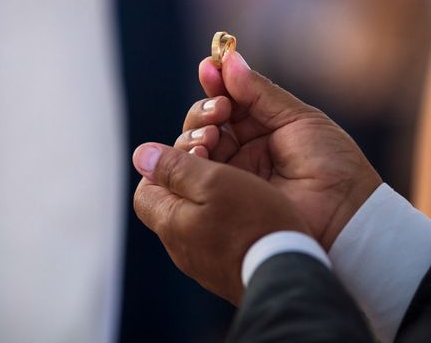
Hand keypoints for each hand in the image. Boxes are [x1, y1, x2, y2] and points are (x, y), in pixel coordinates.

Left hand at [132, 143, 308, 304]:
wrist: (288, 275)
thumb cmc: (252, 224)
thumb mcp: (213, 181)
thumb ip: (175, 167)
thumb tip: (142, 154)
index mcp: (171, 223)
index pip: (146, 190)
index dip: (164, 167)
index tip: (194, 154)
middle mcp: (181, 248)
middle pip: (173, 203)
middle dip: (191, 176)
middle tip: (221, 162)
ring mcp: (204, 263)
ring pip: (197, 219)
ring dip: (212, 195)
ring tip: (240, 182)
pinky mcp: (227, 270)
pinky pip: (218, 237)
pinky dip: (228, 217)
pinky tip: (251, 209)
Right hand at [174, 51, 382, 249]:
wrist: (344, 215)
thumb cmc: (332, 164)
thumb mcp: (298, 119)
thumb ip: (260, 92)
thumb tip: (229, 60)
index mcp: (265, 128)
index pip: (230, 101)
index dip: (216, 84)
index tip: (208, 67)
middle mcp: (245, 150)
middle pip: (207, 122)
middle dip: (205, 110)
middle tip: (219, 110)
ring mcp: (234, 175)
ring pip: (196, 146)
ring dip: (197, 132)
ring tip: (213, 133)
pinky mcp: (224, 199)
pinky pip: (197, 175)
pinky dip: (192, 158)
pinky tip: (201, 150)